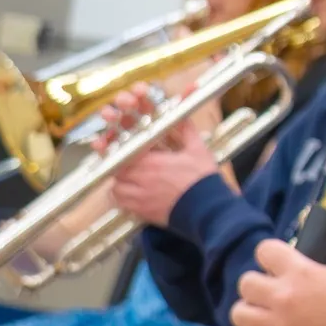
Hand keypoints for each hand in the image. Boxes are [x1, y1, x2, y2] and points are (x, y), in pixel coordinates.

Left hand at [104, 96, 216, 228]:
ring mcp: (140, 198)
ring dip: (119, 182)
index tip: (129, 149)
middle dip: (121, 165)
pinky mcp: (142, 212)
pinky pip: (122, 204)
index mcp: (153, 161)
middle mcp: (142, 179)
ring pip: (116, 187)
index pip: (126, 151)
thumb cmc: (203, 179)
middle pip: (117, 169)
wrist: (209, 209)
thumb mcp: (197, 150)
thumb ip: (186, 129)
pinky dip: (122, 199)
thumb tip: (182, 113)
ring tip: (129, 179)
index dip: (123, 149)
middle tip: (130, 163)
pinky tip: (131, 194)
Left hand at [231, 239, 325, 325]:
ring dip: (248, 315)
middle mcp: (283, 295)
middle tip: (268, 295)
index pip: (264, 250)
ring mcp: (277, 325)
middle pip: (246, 283)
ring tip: (261, 319)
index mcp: (301, 271)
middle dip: (256, 287)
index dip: (269, 257)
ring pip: (238, 313)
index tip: (276, 266)